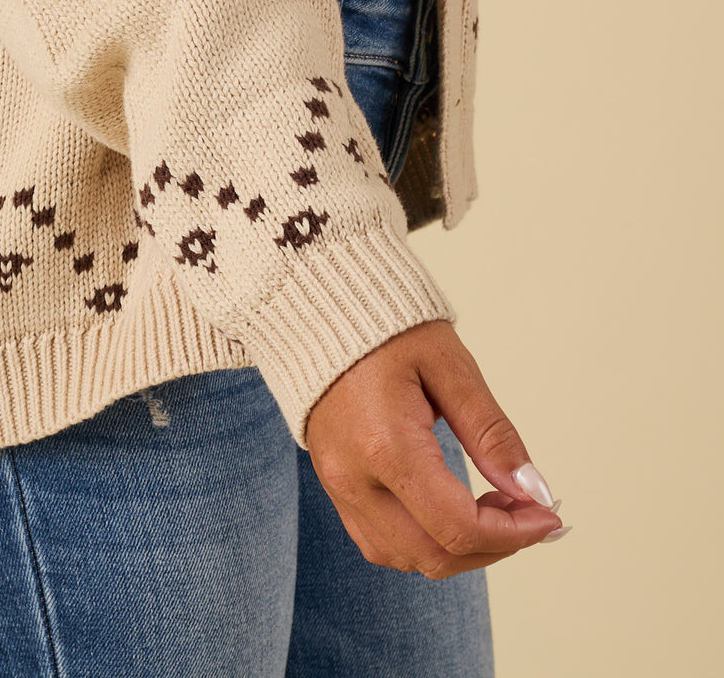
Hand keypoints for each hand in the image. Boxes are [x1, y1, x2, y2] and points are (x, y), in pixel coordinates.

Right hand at [305, 320, 566, 578]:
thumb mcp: (449, 367)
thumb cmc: (386, 330)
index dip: (514, 534)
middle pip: (434, 556)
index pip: (458, 527)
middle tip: (526, 511)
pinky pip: (378, 542)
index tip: (547, 515)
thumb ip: (491, 433)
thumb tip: (533, 490)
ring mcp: (337, 485)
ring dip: (458, 550)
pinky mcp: (333, 484)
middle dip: (494, 546)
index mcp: (386, 446)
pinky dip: (421, 542)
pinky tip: (448, 510)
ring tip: (489, 508)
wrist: (319, 309)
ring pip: (406, 559)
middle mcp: (354, 477)